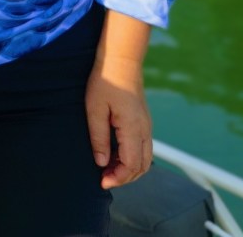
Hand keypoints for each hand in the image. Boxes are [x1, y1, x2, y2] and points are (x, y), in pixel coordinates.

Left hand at [87, 11, 152, 188]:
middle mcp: (145, 130)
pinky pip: (143, 148)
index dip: (117, 178)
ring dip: (129, 169)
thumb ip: (99, 138)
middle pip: (142, 167)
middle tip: (103, 178)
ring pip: (145, 159)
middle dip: (124, 177)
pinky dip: (132, 158)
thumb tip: (101, 162)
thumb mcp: (95, 110)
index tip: (101, 182)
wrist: (121, 61)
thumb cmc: (104, 82)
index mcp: (133, 128)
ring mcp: (147, 126)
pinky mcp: (144, 122)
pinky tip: (115, 155)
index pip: (131, 165)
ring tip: (107, 168)